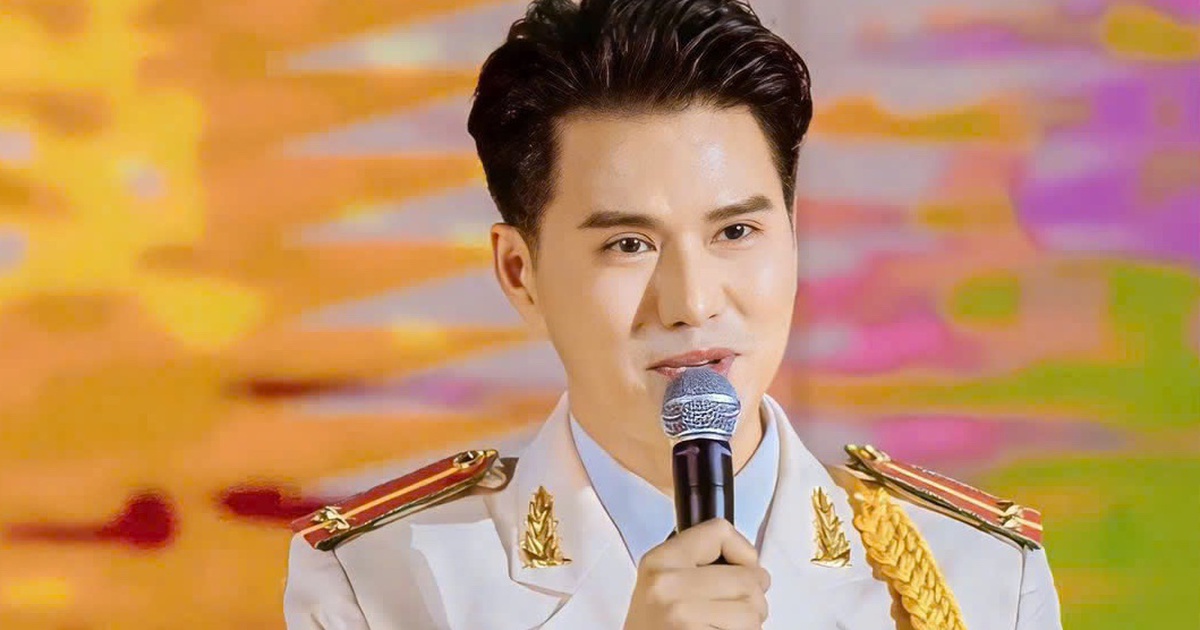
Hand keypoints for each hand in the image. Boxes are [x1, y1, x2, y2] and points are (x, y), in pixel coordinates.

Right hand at [623, 518, 769, 629]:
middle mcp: (667, 585)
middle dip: (752, 598)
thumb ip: (698, 566)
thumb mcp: (662, 584)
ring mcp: (682, 616)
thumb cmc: (654, 629)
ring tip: (721, 628)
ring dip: (749, 624)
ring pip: (753, 612)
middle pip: (748, 578)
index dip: (742, 553)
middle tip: (733, 612)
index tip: (739, 570)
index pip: (719, 531)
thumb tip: (753, 566)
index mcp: (659, 561)